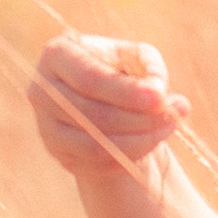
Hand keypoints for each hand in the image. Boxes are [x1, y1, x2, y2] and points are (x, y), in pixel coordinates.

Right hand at [27, 34, 189, 181]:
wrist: (107, 103)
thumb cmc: (123, 72)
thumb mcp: (139, 58)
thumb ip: (150, 68)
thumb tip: (159, 94)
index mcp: (58, 54)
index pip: (90, 78)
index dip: (126, 92)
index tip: (161, 98)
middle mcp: (42, 90)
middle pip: (94, 113)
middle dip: (140, 118)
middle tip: (174, 114)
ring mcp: (46, 125)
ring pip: (95, 143)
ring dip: (140, 139)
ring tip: (169, 126)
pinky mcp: (58, 152)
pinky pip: (97, 162)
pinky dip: (130, 155)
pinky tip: (152, 141)